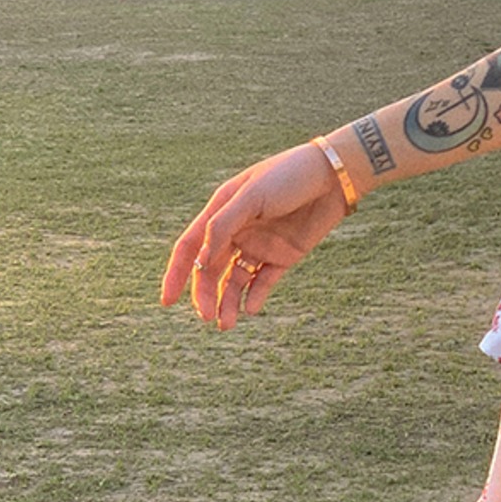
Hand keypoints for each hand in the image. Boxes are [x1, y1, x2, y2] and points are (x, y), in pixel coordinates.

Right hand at [160, 140, 348, 330]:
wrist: (333, 176)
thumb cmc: (289, 176)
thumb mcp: (252, 195)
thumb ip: (224, 225)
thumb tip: (200, 260)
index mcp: (221, 211)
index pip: (189, 247)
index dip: (176, 274)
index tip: (167, 302)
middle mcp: (236, 231)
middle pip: (210, 269)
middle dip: (205, 295)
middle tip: (207, 317)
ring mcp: (259, 245)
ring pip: (235, 280)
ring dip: (227, 302)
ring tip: (226, 324)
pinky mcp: (283, 256)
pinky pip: (263, 282)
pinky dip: (254, 297)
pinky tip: (251, 309)